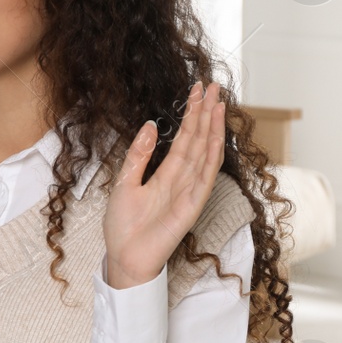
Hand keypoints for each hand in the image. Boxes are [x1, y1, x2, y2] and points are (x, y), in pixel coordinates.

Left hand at [103, 82, 226, 289]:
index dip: (191, 114)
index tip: (196, 91)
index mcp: (165, 174)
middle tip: (212, 85)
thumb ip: (138, 155)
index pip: (183, 138)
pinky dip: (212, 156)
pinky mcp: (192, 205)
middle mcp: (182, 179)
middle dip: (206, 113)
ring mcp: (190, 191)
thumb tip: (149, 125)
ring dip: (213, 128)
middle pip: (198, 140)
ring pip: (205, 153)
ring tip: (217, 102)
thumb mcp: (125, 182)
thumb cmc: (123, 226)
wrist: (125, 256)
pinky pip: (205, 176)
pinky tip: (216, 136)